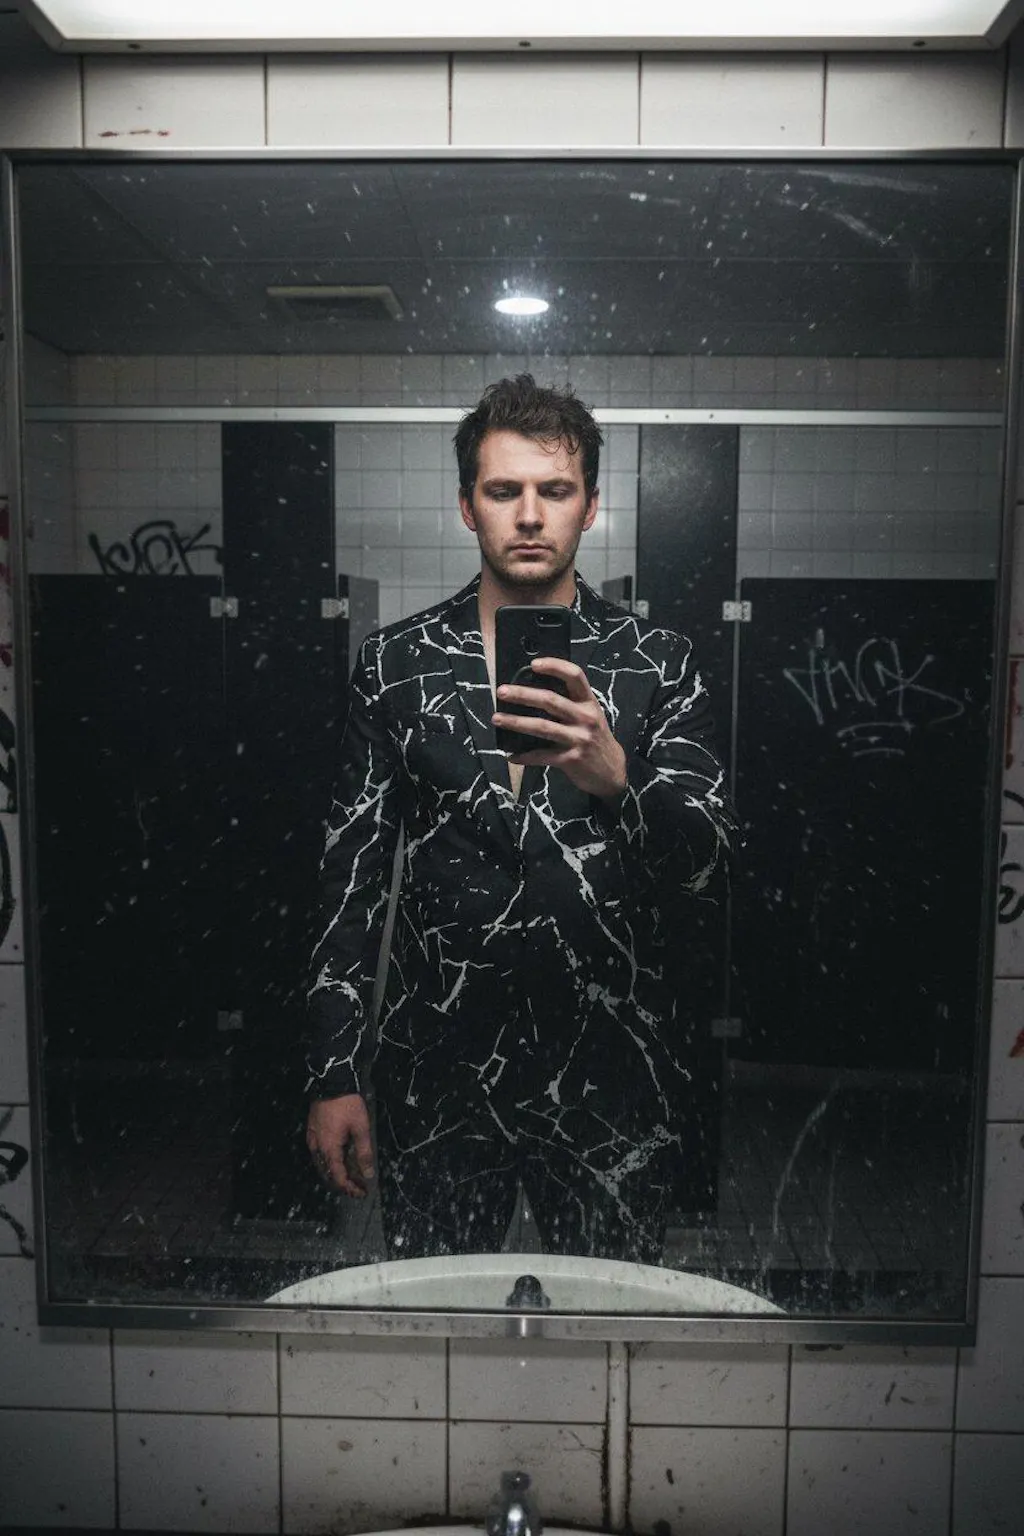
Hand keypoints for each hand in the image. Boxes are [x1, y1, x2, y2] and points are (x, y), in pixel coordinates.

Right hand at [306, 1093, 374, 1197]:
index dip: (350, 1188)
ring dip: (336, 1173)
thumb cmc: (348, 1105)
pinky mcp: (312, 1130)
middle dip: (344, 1183)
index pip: (338, 1177)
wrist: (332, 1082)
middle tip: (358, 1186)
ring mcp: (313, 1139)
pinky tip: (337, 1158)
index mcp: (330, 1149)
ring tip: (351, 1175)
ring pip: (322, 1164)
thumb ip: (364, 1153)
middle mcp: (318, 1147)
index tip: (362, 1193)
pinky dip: (328, 1161)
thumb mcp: (361, 1128)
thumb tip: (368, 1174)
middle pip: (328, 1173)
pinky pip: (318, 1153)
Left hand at [492, 656, 626, 800]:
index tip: (533, 664)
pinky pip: (542, 756)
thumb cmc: (595, 739)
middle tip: (502, 691)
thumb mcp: (590, 717)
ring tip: (497, 719)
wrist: (612, 773)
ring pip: (542, 727)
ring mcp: (579, 739)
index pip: (575, 676)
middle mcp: (585, 718)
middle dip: (523, 694)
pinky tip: (511, 756)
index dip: (555, 666)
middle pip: (551, 700)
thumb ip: (570, 704)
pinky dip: (525, 756)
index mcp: (589, 703)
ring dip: (516, 722)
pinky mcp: (571, 759)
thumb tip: (533, 692)